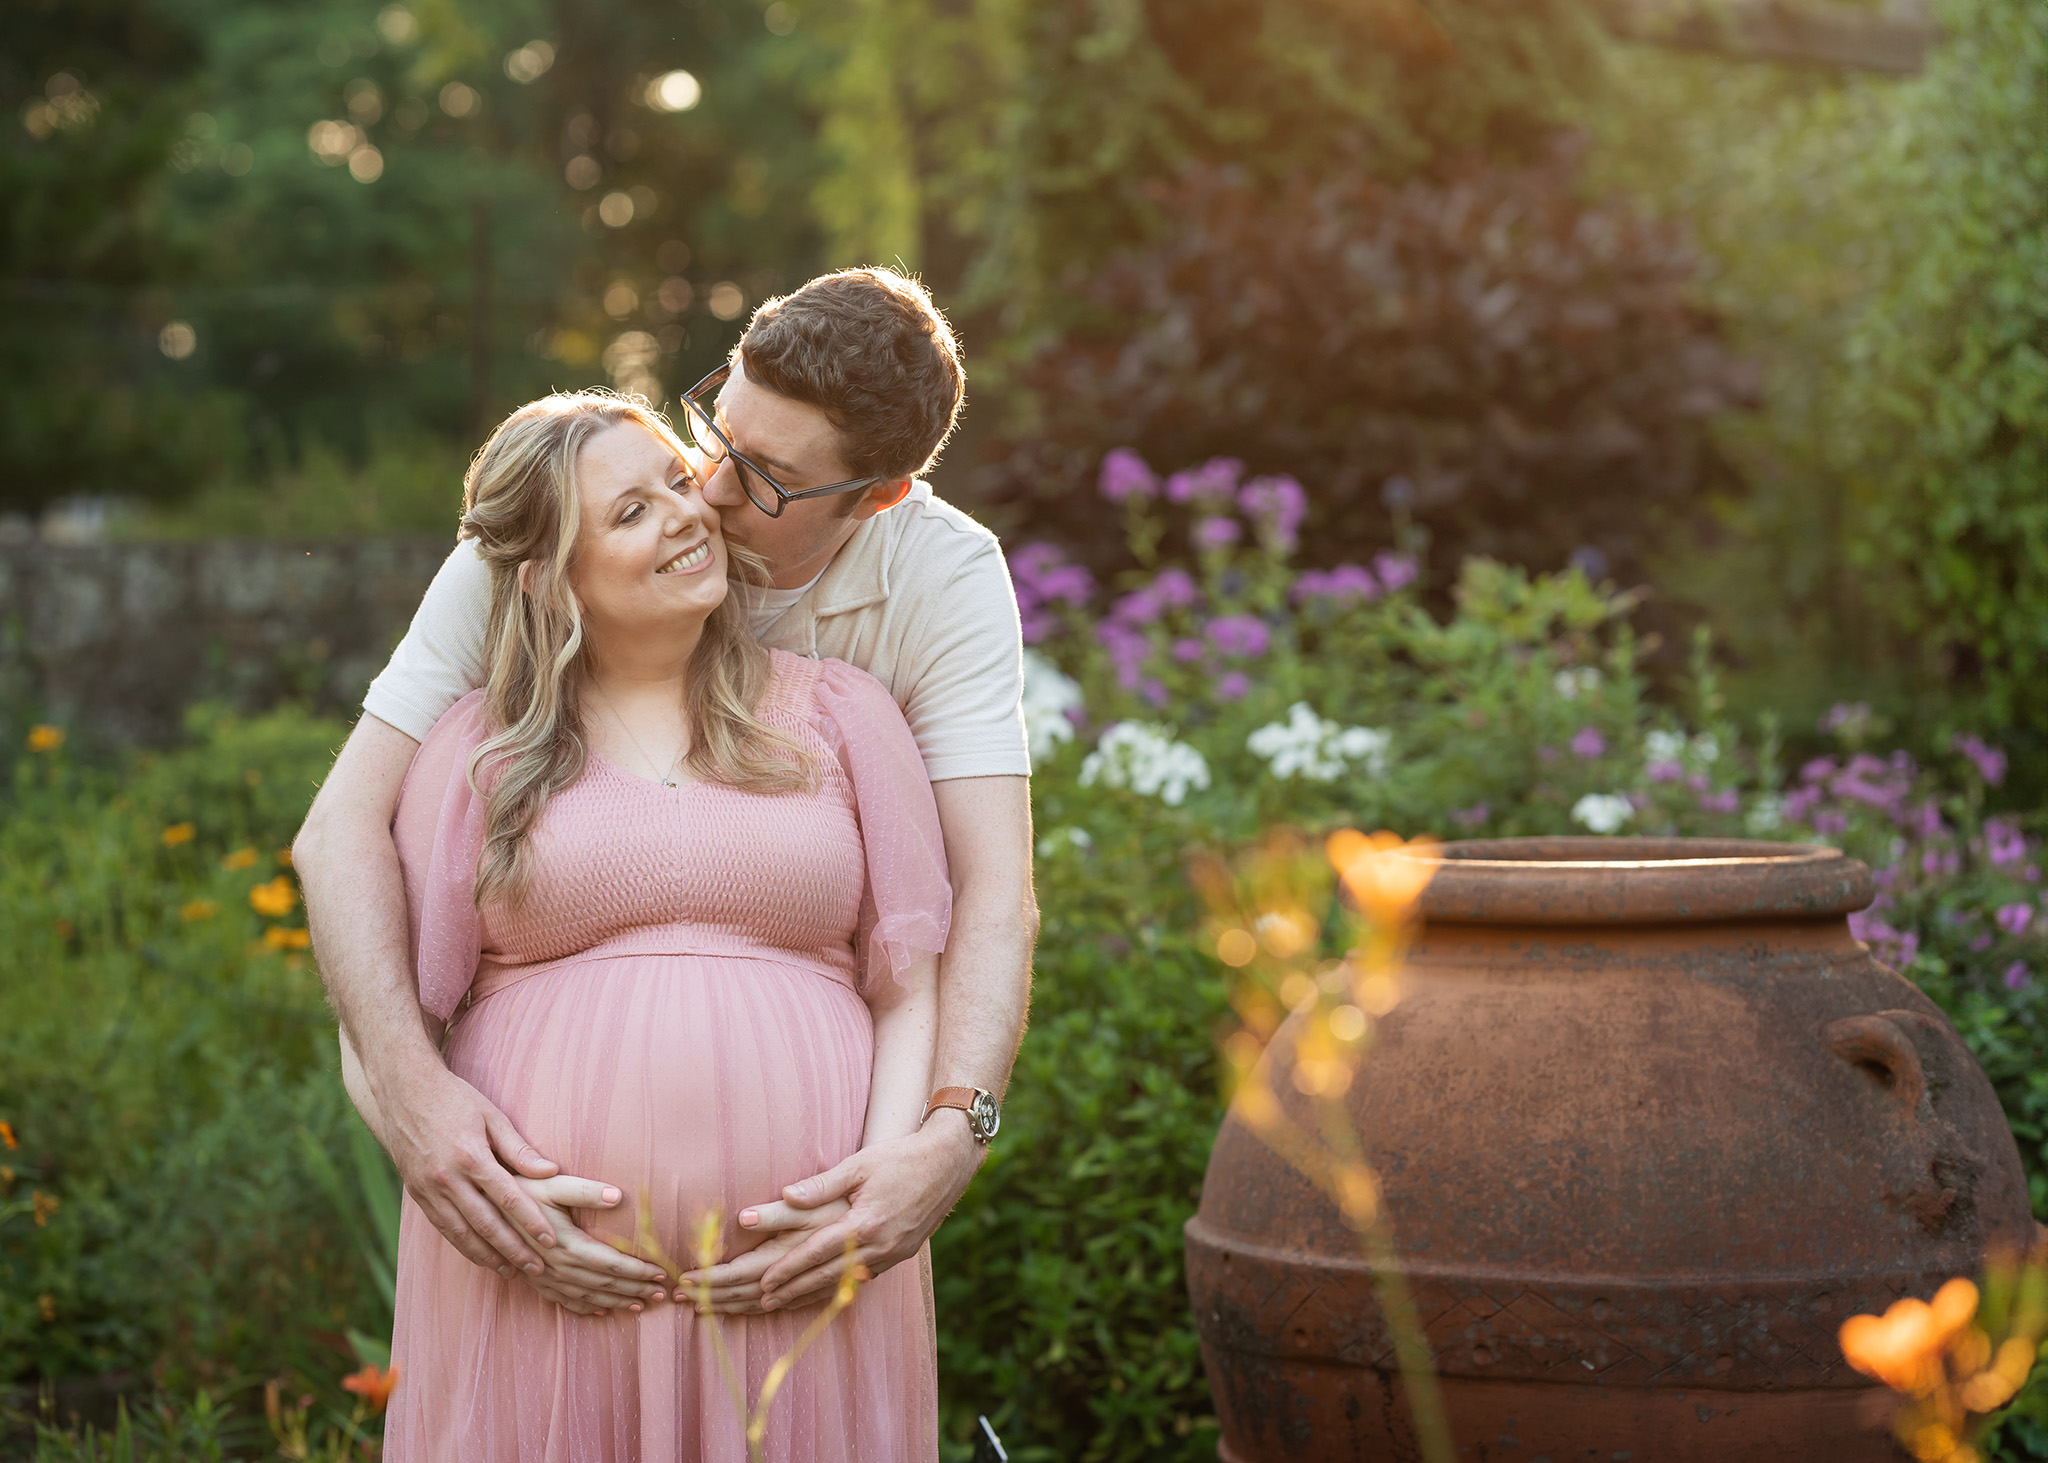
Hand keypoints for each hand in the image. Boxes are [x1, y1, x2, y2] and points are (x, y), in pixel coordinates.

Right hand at [371, 1060, 564, 1278]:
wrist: (403, 1092)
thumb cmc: (455, 1099)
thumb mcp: (492, 1116)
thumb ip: (519, 1149)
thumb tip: (551, 1172)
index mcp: (471, 1156)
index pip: (508, 1198)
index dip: (531, 1222)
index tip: (551, 1241)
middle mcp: (447, 1178)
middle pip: (486, 1224)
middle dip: (514, 1249)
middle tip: (538, 1268)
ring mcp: (429, 1189)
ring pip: (462, 1233)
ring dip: (488, 1256)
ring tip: (512, 1272)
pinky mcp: (417, 1194)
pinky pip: (443, 1228)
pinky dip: (463, 1246)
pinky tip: (480, 1256)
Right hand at [507, 1175, 672, 1315]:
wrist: (480, 1206)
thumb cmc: (521, 1188)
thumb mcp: (553, 1184)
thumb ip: (586, 1191)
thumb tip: (619, 1196)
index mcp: (565, 1244)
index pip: (611, 1263)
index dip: (638, 1270)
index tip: (661, 1273)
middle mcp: (555, 1266)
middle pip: (603, 1283)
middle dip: (635, 1289)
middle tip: (663, 1294)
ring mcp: (543, 1276)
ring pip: (586, 1295)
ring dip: (616, 1302)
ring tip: (642, 1306)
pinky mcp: (533, 1279)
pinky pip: (563, 1300)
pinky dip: (585, 1307)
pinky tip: (602, 1311)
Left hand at [750, 1117, 983, 1310]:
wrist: (949, 1163)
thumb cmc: (901, 1157)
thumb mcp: (860, 1164)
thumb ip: (822, 1184)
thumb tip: (785, 1196)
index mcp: (865, 1223)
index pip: (817, 1252)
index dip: (788, 1269)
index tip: (764, 1281)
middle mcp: (880, 1245)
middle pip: (828, 1275)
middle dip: (794, 1290)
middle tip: (765, 1301)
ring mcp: (894, 1253)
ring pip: (847, 1282)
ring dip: (815, 1294)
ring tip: (788, 1303)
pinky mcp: (903, 1253)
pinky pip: (866, 1277)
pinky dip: (842, 1287)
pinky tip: (828, 1292)